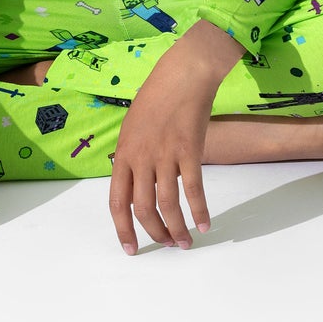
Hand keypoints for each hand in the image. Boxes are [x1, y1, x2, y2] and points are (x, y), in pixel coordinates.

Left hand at [109, 21, 243, 253]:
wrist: (183, 73)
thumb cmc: (158, 95)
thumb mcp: (133, 126)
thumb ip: (132, 156)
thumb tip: (137, 182)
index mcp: (123, 153)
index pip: (117, 202)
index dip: (123, 230)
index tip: (131, 248)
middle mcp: (141, 158)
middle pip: (143, 208)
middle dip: (154, 233)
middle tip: (166, 245)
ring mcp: (165, 155)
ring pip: (168, 204)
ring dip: (177, 229)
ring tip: (185, 242)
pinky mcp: (189, 151)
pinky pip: (194, 189)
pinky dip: (200, 211)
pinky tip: (205, 223)